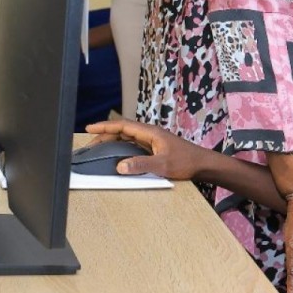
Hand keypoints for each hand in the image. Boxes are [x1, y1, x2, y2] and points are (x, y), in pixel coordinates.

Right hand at [84, 120, 211, 179]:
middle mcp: (149, 134)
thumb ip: (141, 165)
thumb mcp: (162, 165)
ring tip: (99, 147)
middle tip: (90, 143)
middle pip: (122, 131)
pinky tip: (117, 153)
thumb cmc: (186, 162)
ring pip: (127, 137)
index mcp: (150, 132)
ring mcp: (152, 140)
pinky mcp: (154, 148)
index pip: (122, 126)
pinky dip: (121, 146)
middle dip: (105, 134)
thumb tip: (120, 166)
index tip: (89, 128)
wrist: (202, 164)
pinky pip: (133, 144)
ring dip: (112, 140)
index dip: (105, 126)